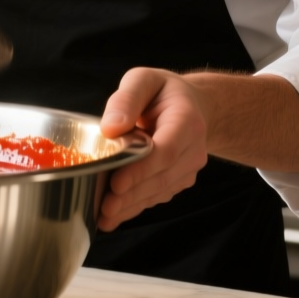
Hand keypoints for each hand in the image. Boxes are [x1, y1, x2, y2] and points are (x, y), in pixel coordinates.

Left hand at [96, 67, 210, 232]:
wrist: (194, 105)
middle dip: (132, 195)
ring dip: (132, 206)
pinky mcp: (180, 180)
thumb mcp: (143, 80)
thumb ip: (126, 99)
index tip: (117, 184)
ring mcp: (189, 168)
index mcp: (187, 120)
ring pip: (160, 191)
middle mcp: (194, 148)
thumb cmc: (163, 92)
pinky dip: (136, 206)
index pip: (166, 150)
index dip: (141, 170)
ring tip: (104, 217)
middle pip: (162, 177)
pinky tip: (114, 215)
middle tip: (105, 207)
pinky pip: (158, 195)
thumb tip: (110, 128)